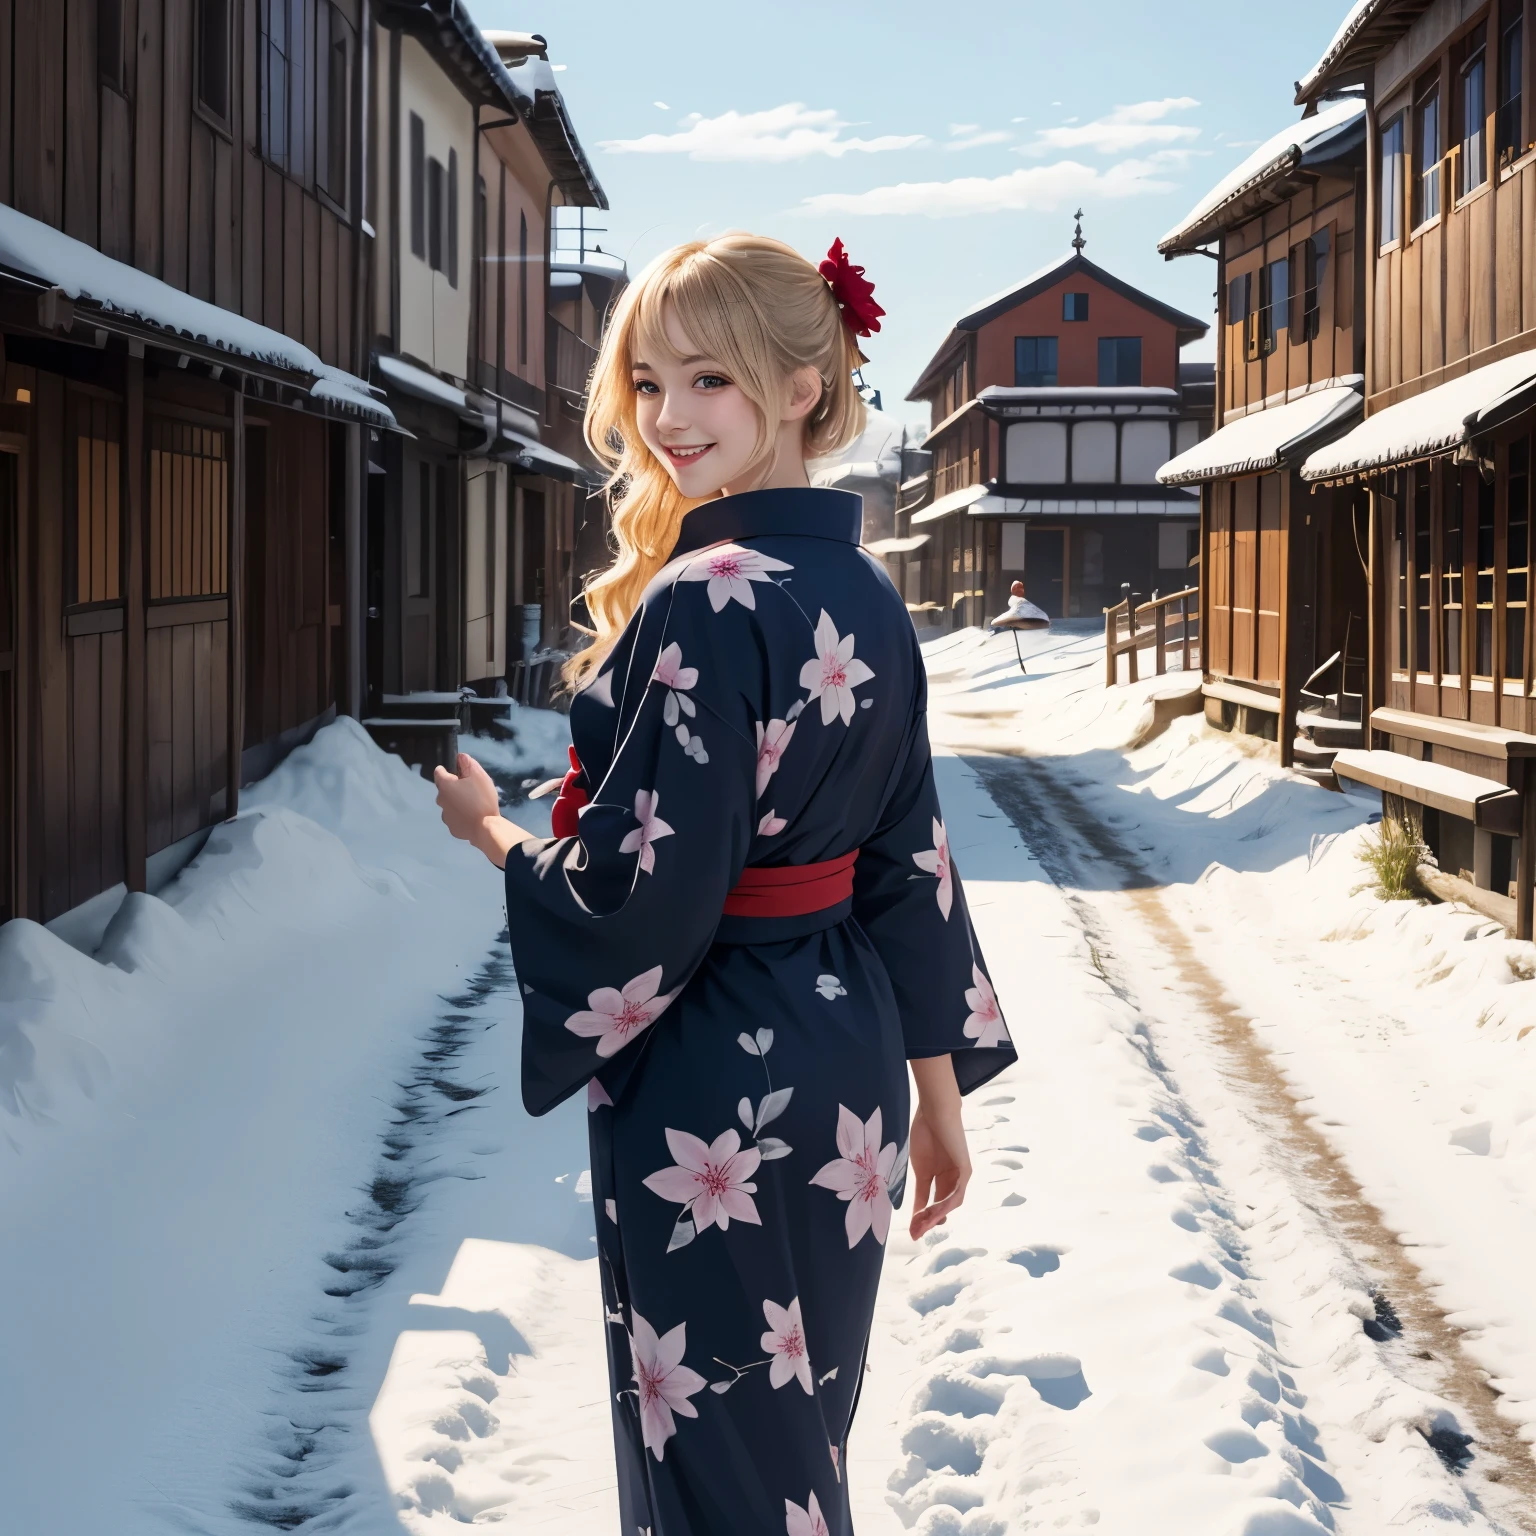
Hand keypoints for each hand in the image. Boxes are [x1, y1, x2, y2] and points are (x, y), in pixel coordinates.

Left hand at [433, 754, 532, 868]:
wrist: (485, 828)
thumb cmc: (482, 799)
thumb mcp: (479, 775)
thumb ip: (468, 763)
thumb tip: (460, 757)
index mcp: (445, 786)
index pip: (438, 772)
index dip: (447, 770)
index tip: (457, 773)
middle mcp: (441, 800)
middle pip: (444, 790)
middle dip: (454, 788)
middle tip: (470, 790)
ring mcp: (445, 816)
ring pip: (449, 805)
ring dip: (457, 803)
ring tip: (473, 805)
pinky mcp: (452, 828)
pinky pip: (455, 819)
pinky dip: (461, 817)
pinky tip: (472, 817)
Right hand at [908, 1064, 970, 1240]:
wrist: (934, 1112)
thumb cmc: (925, 1133)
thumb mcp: (920, 1168)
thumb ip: (921, 1191)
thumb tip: (916, 1213)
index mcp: (942, 1177)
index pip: (934, 1202)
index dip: (924, 1218)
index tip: (913, 1231)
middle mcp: (954, 1179)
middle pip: (943, 1206)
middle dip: (929, 1221)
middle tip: (915, 1233)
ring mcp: (961, 1175)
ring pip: (950, 1203)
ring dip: (935, 1216)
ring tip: (921, 1225)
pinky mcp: (965, 1170)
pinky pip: (957, 1193)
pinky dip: (945, 1205)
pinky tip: (933, 1213)